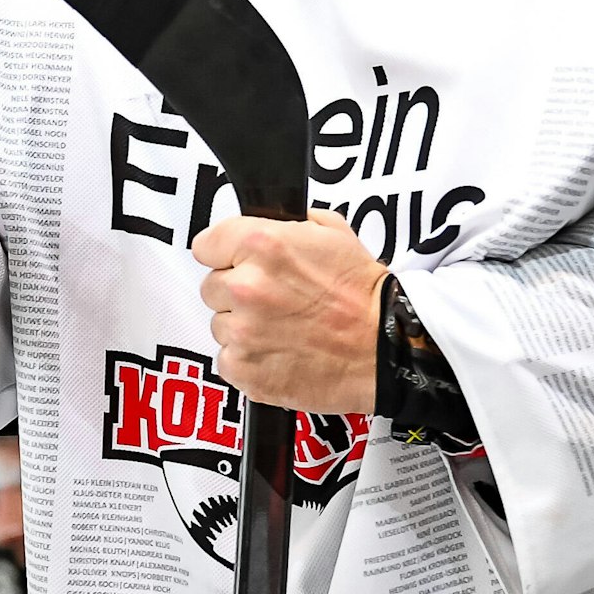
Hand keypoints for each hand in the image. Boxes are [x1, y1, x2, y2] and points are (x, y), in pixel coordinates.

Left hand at [193, 209, 386, 414]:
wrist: (386, 349)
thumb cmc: (364, 296)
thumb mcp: (334, 233)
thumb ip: (290, 224)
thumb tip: (269, 223)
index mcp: (262, 245)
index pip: (206, 244)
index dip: (225, 253)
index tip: (236, 262)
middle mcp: (247, 287)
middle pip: (211, 286)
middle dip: (237, 292)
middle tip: (275, 299)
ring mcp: (242, 332)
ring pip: (220, 325)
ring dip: (243, 327)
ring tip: (283, 328)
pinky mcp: (244, 369)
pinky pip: (227, 360)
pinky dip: (248, 360)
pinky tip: (280, 352)